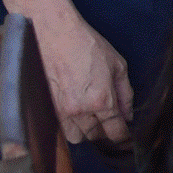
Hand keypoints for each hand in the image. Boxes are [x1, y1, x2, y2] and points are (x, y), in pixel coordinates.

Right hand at [34, 7, 133, 146]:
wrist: (54, 34)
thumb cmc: (87, 45)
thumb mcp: (118, 65)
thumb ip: (125, 93)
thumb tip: (128, 115)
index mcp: (102, 101)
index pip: (115, 131)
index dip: (122, 137)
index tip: (125, 138)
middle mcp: (80, 111)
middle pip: (95, 137)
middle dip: (103, 131)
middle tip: (106, 119)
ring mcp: (60, 111)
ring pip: (75, 137)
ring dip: (84, 130)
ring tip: (88, 115)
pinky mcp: (45, 108)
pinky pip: (58, 128)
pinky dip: (68, 124)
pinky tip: (73, 110)